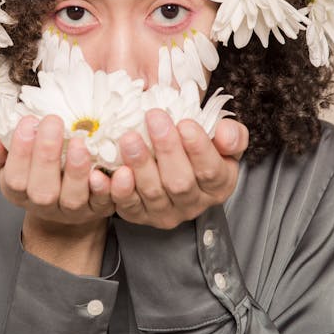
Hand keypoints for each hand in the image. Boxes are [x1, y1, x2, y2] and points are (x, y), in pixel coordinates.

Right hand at [0, 114, 114, 229]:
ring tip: (78, 143)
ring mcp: (72, 210)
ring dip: (76, 171)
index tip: (27, 122)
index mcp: (19, 192)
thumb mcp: (13, 165)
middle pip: (42, 190)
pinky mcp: (99, 209)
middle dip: (46, 155)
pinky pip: (104, 203)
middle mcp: (45, 205)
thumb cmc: (37, 175)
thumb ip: (1, 152)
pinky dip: (106, 188)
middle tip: (52, 121)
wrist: (65, 206)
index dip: (19, 152)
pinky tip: (106, 170)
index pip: (15, 177)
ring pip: (73, 198)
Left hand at [107, 111, 247, 228]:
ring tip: (128, 138)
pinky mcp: (138, 215)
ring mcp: (164, 212)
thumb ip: (231, 135)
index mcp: (218, 184)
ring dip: (140, 165)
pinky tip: (102, 173)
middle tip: (154, 118)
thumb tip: (226, 134)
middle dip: (166, 149)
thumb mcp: (221, 139)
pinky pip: (124, 206)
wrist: (171, 160)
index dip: (199, 148)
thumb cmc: (196, 145)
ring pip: (152, 193)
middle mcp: (193, 203)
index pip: (211, 171)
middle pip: (180, 183)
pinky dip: (111, 190)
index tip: (185, 123)